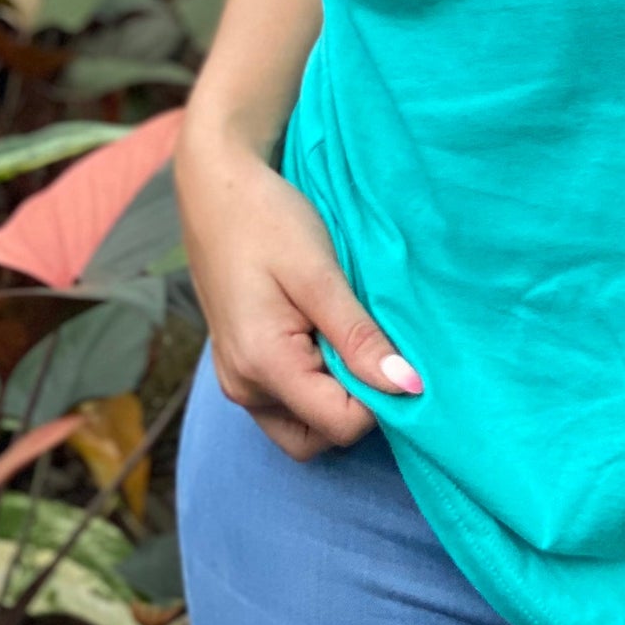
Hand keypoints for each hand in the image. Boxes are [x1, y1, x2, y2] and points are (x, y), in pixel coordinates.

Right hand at [176, 122, 423, 461]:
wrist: (216, 189)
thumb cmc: (267, 220)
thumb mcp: (319, 273)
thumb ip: (359, 337)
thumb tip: (409, 388)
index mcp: (262, 366)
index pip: (341, 424)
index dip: (379, 396)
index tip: (391, 349)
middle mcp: (243, 388)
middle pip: (320, 435)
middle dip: (355, 403)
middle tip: (365, 341)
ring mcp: (237, 381)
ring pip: (303, 425)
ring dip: (334, 396)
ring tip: (343, 335)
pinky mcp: (239, 367)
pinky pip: (286, 402)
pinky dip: (314, 384)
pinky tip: (325, 336)